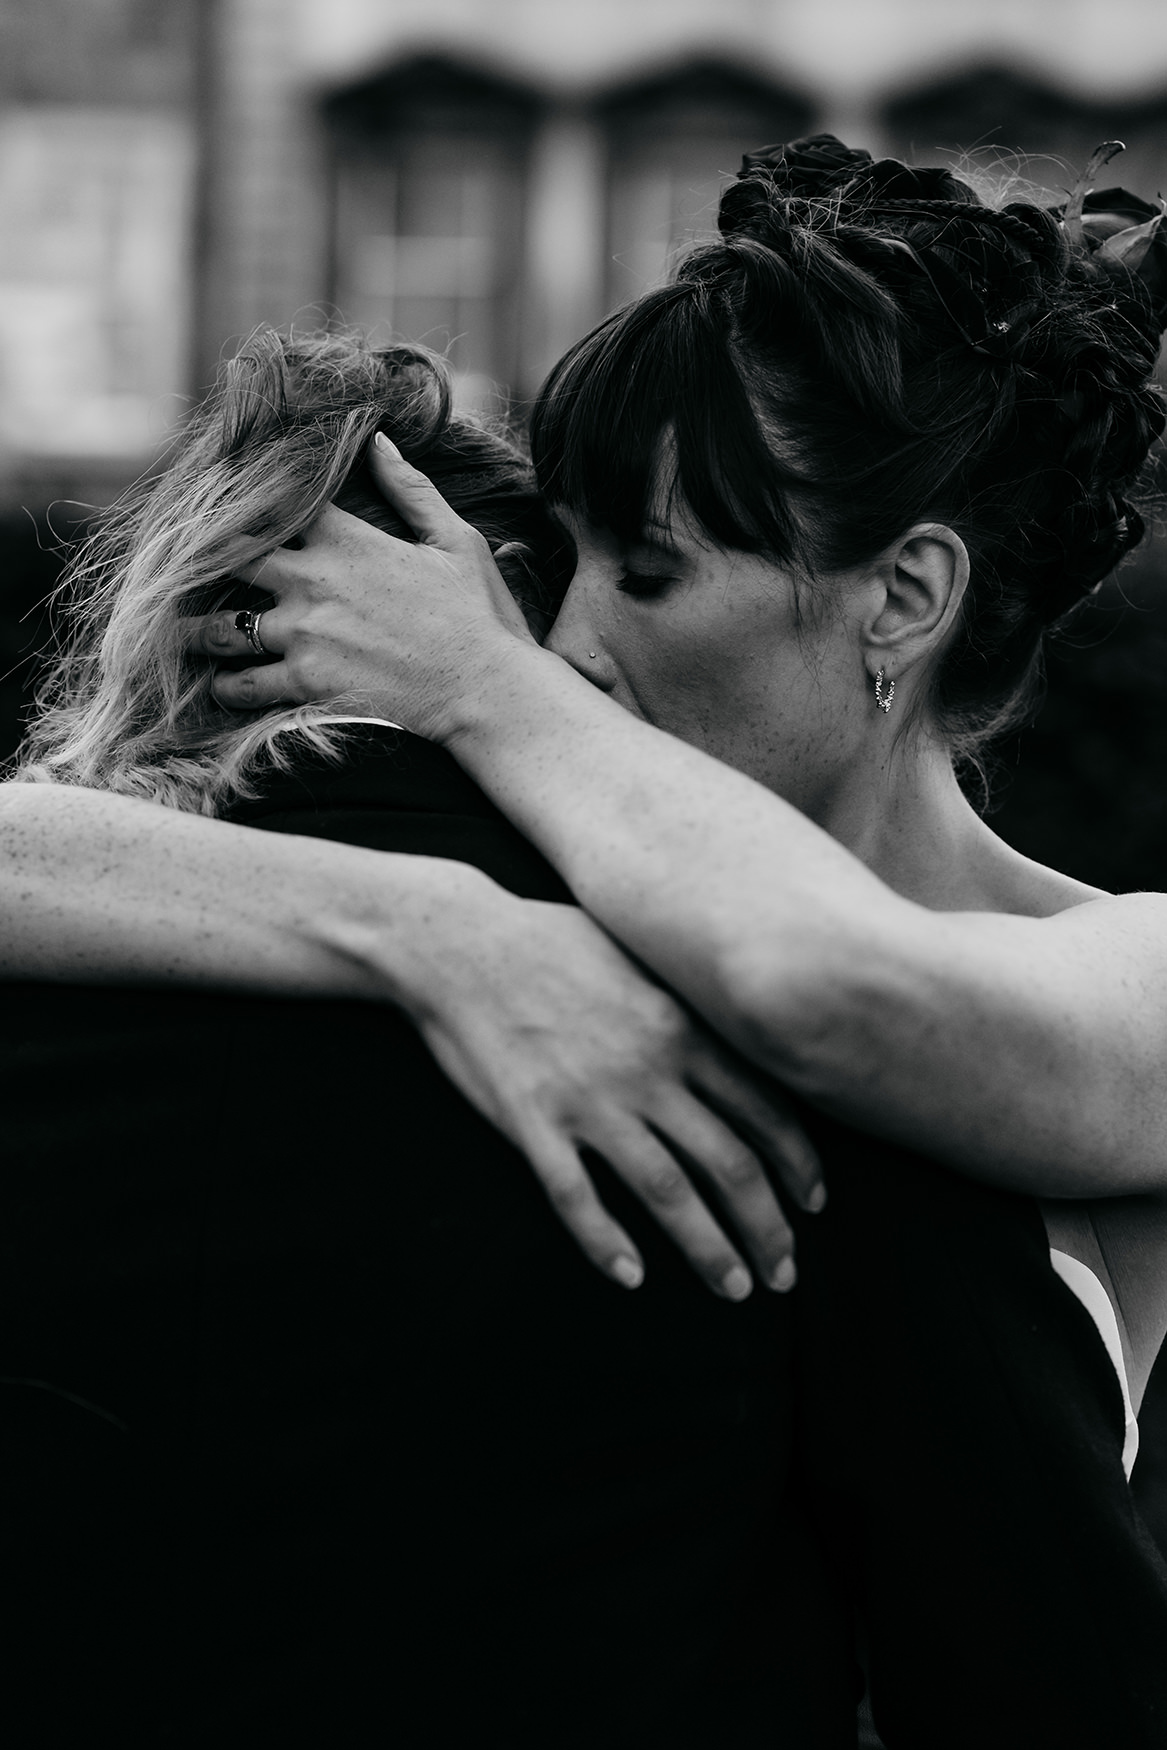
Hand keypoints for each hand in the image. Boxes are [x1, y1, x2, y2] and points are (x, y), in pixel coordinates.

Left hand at [188, 435, 528, 734]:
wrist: (485, 690)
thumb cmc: (478, 615)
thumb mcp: (454, 540)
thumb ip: (411, 489)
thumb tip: (377, 440)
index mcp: (346, 539)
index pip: (275, 502)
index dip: (247, 498)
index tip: (227, 501)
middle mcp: (313, 580)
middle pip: (229, 557)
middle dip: (203, 562)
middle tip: (183, 569)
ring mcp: (304, 633)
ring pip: (223, 627)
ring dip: (200, 632)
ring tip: (186, 635)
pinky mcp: (306, 682)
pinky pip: (244, 684)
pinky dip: (227, 686)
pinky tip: (222, 685)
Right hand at [395, 888, 823, 1299]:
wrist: (461, 939)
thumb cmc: (551, 939)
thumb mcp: (640, 954)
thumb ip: (690, 1002)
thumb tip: (742, 1031)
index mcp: (681, 1028)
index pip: (764, 1111)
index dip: (798, 1165)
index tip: (814, 1203)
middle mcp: (648, 1070)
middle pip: (730, 1165)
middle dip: (768, 1227)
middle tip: (784, 1271)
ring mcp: (590, 1099)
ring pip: (668, 1193)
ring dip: (708, 1250)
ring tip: (735, 1290)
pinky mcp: (533, 1121)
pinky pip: (577, 1197)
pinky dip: (606, 1243)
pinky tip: (630, 1277)